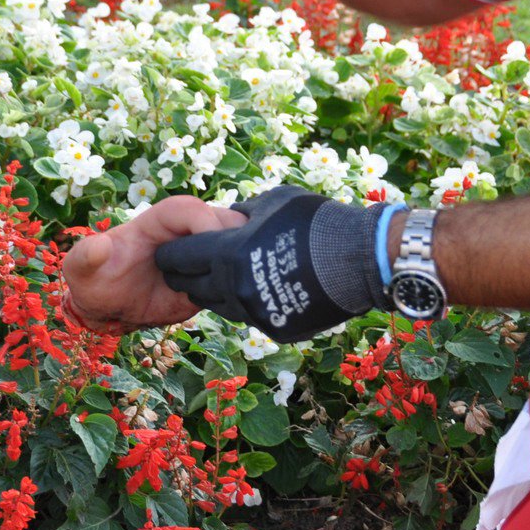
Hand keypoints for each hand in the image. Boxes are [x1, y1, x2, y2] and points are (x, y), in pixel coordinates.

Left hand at [62, 195, 248, 334]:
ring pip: (238, 244)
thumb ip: (85, 256)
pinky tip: (233, 299)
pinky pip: (237, 273)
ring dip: (241, 262)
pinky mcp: (211, 279)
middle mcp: (184, 234)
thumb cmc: (92, 282)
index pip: (189, 209)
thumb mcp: (79, 270)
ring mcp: (201, 256)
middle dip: (233, 240)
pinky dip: (242, 283)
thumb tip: (99, 246)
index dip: (204, 222)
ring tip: (232, 287)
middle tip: (230, 270)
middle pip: (225, 220)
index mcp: (156, 222)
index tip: (210, 249)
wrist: (108, 311)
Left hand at [152, 185, 389, 341]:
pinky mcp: (274, 327)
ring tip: (224, 279)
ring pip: (220, 306)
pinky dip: (250, 304)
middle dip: (188, 277)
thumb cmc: (316, 221)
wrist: (361, 259)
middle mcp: (234, 288)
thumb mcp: (274, 202)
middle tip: (190, 268)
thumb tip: (228, 216)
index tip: (169, 252)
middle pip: (193, 287)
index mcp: (228, 254)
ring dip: (218, 292)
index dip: (171, 254)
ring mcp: (254, 312)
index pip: (180, 258)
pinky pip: (251, 316)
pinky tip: (259, 291)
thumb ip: (244, 211)